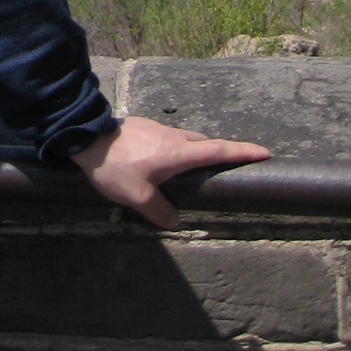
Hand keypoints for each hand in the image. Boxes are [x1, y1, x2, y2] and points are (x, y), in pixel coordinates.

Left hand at [71, 115, 270, 227]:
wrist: (86, 136)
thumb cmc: (115, 166)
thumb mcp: (138, 197)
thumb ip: (160, 212)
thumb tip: (175, 222)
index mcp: (178, 153)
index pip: (218, 151)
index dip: (242, 152)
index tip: (264, 152)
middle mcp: (172, 137)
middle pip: (205, 143)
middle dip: (224, 151)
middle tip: (236, 164)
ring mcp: (157, 130)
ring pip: (187, 140)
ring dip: (199, 150)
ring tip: (201, 169)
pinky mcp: (143, 128)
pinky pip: (170, 139)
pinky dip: (179, 149)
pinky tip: (167, 163)